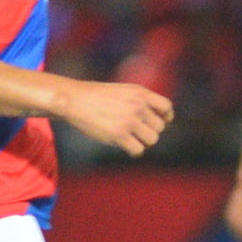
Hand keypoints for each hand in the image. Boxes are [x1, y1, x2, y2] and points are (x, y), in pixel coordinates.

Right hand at [56, 80, 173, 156]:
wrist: (75, 100)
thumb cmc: (96, 95)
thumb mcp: (122, 90)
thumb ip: (139, 100)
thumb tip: (155, 117)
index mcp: (140, 93)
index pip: (167, 107)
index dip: (166, 117)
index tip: (160, 122)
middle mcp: (138, 106)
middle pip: (160, 127)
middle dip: (150, 131)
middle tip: (138, 132)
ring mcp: (129, 121)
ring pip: (152, 139)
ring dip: (143, 142)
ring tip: (132, 140)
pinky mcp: (119, 135)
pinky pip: (138, 150)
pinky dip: (135, 151)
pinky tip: (128, 148)